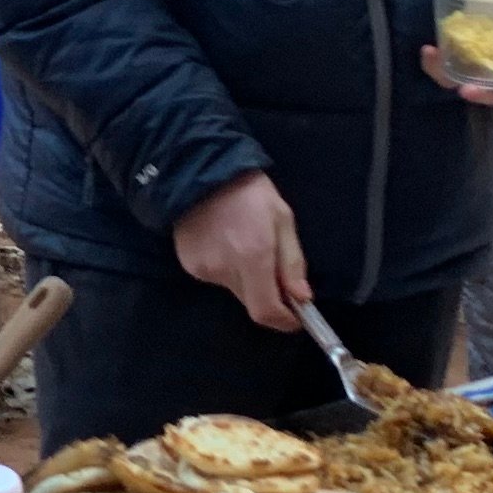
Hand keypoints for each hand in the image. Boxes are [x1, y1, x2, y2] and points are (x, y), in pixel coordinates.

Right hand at [174, 170, 310, 331]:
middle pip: (252, 303)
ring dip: (247, 280)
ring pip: (235, 290)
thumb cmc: (249, 191)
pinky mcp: (190, 266)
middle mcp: (225, 269)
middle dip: (268, 295)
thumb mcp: (282, 219)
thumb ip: (292, 262)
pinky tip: (225, 243)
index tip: (296, 318)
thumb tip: (301, 298)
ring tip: (245, 246)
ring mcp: (203, 269)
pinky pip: (217, 278)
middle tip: (274, 270)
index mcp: (252, 256)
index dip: (283, 321)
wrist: (199, 170)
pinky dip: (228, 269)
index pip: (266, 310)